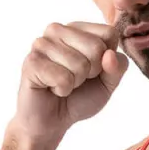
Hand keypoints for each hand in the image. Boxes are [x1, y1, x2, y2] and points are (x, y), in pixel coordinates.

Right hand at [11, 19, 128, 144]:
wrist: (53, 120)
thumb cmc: (79, 97)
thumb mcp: (107, 84)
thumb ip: (117, 68)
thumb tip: (110, 55)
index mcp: (77, 28)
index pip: (109, 34)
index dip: (107, 60)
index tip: (92, 71)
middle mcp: (57, 30)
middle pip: (96, 47)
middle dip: (91, 73)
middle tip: (75, 79)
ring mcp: (42, 43)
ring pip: (80, 64)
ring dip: (75, 83)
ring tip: (62, 84)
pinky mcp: (32, 61)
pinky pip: (63, 78)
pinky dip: (62, 90)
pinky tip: (51, 88)